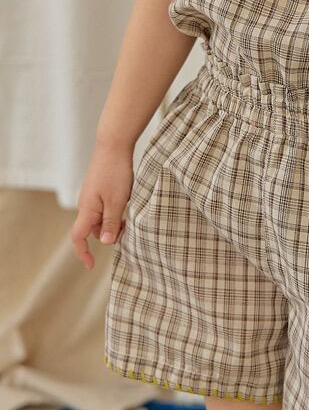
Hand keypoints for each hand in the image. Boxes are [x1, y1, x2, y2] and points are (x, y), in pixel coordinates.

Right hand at [71, 139, 133, 269]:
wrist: (113, 144)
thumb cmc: (115, 171)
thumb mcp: (117, 200)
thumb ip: (111, 222)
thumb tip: (106, 243)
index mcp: (87, 209)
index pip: (78, 237)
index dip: (83, 253)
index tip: (91, 265)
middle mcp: (86, 204)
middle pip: (94, 229)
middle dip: (109, 234)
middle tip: (127, 229)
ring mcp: (92, 196)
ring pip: (101, 218)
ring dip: (114, 222)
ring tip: (130, 214)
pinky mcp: (99, 189)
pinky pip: (105, 207)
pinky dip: (115, 211)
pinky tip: (128, 203)